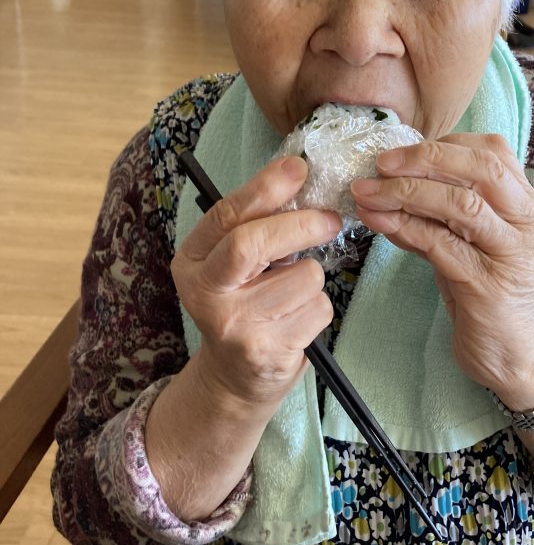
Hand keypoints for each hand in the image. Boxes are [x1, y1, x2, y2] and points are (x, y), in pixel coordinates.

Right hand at [171, 155, 341, 413]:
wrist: (234, 377)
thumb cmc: (242, 303)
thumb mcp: (232, 262)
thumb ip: (255, 225)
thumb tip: (299, 178)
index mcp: (193, 261)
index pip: (226, 216)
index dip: (265, 187)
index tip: (298, 167)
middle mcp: (205, 293)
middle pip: (253, 243)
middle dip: (301, 224)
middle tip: (330, 219)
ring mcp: (235, 326)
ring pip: (302, 277)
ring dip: (312, 278)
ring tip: (292, 294)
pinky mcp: (268, 352)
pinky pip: (318, 309)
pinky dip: (318, 308)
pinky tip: (296, 319)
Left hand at [350, 135, 533, 396]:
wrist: (514, 355)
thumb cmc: (486, 290)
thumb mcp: (466, 239)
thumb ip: (438, 209)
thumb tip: (386, 178)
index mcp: (525, 203)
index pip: (492, 152)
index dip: (442, 145)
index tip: (399, 152)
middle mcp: (527, 222)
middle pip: (481, 169)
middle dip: (425, 159)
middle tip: (381, 163)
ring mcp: (511, 253)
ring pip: (461, 205)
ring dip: (406, 193)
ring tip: (366, 193)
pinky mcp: (488, 285)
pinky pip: (442, 246)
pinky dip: (405, 229)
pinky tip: (378, 222)